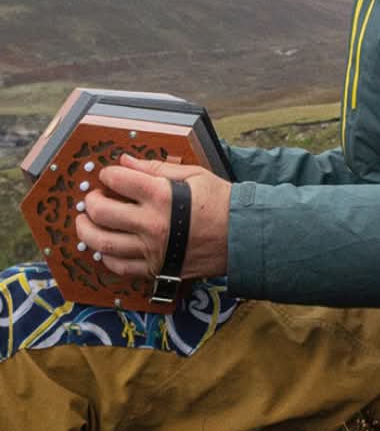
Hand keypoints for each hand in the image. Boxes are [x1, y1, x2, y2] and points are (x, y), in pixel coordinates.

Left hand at [75, 154, 230, 280]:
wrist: (243, 236)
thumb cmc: (221, 201)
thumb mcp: (193, 175)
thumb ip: (156, 167)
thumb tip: (126, 161)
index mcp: (161, 195)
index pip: (119, 180)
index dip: (108, 174)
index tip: (109, 175)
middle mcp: (152, 223)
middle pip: (102, 212)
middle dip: (91, 202)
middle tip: (93, 198)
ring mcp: (151, 249)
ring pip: (102, 243)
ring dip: (86, 231)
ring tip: (86, 222)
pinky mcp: (155, 269)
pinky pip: (119, 266)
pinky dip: (105, 256)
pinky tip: (105, 247)